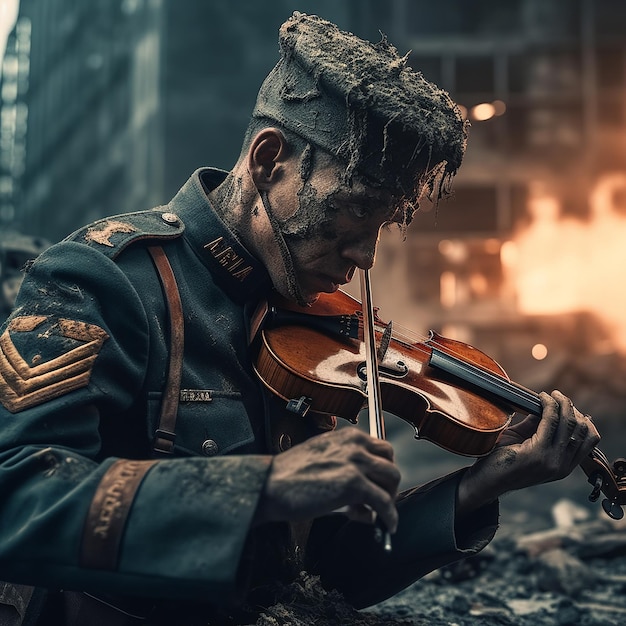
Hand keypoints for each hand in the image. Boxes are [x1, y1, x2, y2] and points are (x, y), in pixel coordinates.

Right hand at [253, 427, 400, 532]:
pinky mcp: (354, 485)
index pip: (382, 449)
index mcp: (348, 436)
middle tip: (378, 501)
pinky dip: (389, 517)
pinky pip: (384, 503)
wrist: (271, 484)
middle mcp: (355, 445)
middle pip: (391, 464)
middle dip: (388, 485)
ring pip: (391, 482)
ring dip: (387, 500)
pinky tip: (386, 525)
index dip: (382, 470)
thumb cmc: (290, 474)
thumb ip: (346, 463)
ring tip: (372, 513)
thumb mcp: (324, 455)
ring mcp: (356, 463)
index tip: (378, 485)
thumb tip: (365, 487)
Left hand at [457, 390, 600, 516]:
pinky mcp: (537, 454)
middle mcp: (562, 465)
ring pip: (568, 423)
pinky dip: (547, 405)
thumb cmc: (502, 460)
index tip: (568, 406)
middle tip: (558, 395)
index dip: (582, 418)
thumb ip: (538, 426)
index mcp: (564, 466)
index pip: (589, 439)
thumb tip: (548, 406)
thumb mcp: (527, 442)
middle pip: (580, 428)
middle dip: (570, 407)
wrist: (486, 480)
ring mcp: (551, 461)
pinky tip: (541, 398)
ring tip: (551, 395)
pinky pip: (549, 422)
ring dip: (561, 403)